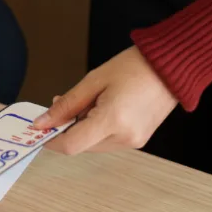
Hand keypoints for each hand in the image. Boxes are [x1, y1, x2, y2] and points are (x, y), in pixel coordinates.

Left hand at [33, 46, 177, 153]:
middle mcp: (124, 137)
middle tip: (63, 106)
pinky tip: (102, 109)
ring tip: (89, 103)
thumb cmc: (135, 67)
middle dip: (67, 129)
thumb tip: (43, 122)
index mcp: (112, 121)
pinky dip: (97, 130)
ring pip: (93, 145)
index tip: (40, 129)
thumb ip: (65, 105)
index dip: (51, 140)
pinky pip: (107, 141)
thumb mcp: (92, 81)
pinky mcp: (139, 140)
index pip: (71, 145)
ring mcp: (134, 141)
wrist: (171, 66)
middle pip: (81, 145)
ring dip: (82, 129)